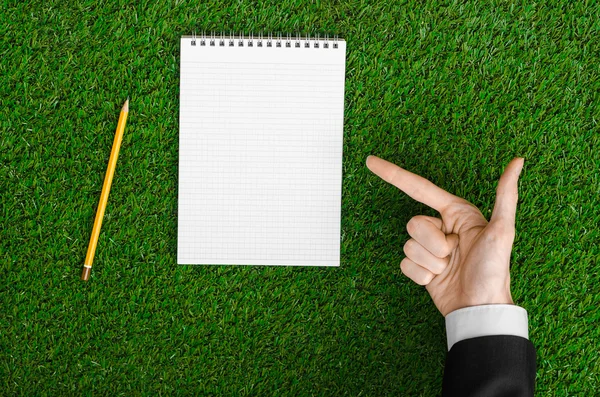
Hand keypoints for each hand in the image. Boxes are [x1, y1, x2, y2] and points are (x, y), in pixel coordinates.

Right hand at [366, 156, 523, 316]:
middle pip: (413, 223)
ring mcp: (430, 249)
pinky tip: (438, 280)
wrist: (479, 310)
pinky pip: (405, 264)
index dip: (394, 174)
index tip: (371, 161)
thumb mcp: (502, 230)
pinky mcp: (421, 267)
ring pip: (408, 245)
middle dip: (431, 242)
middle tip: (452, 253)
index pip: (419, 188)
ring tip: (448, 269)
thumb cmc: (492, 270)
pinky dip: (420, 275)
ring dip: (428, 261)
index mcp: (456, 213)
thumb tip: (519, 161)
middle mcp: (441, 228)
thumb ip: (506, 194)